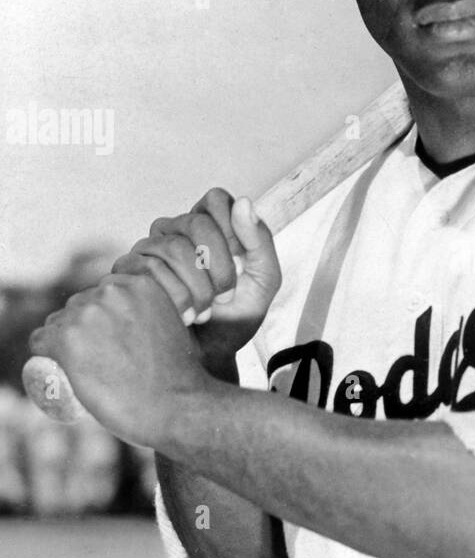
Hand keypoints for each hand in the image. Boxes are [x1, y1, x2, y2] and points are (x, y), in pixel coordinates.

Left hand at [28, 273, 210, 447]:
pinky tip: (62, 370)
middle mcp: (112, 289)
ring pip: (59, 323)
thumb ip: (163, 310)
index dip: (106, 319)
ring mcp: (87, 313)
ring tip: (88, 370)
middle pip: (80, 305)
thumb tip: (146, 317)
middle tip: (102, 362)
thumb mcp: (179, 325)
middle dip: (84, 329)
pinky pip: (41, 341)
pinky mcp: (67, 338)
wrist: (179, 407)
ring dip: (66, 343)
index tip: (114, 343)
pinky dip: (46, 355)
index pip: (105, 293)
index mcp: (141, 281)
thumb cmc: (183, 376)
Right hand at [111, 189, 281, 373]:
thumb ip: (260, 242)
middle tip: (225, 294)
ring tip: (205, 311)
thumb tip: (244, 202)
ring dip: (197, 285)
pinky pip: (146, 268)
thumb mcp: (263, 282)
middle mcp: (175, 231)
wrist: (208, 359)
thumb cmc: (234, 320)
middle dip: (217, 263)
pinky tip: (185, 315)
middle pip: (194, 222)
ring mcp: (148, 250)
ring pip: (170, 246)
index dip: (231, 229)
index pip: (215, 199)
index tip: (240, 264)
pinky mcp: (128, 273)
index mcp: (208, 226)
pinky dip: (174, 295)